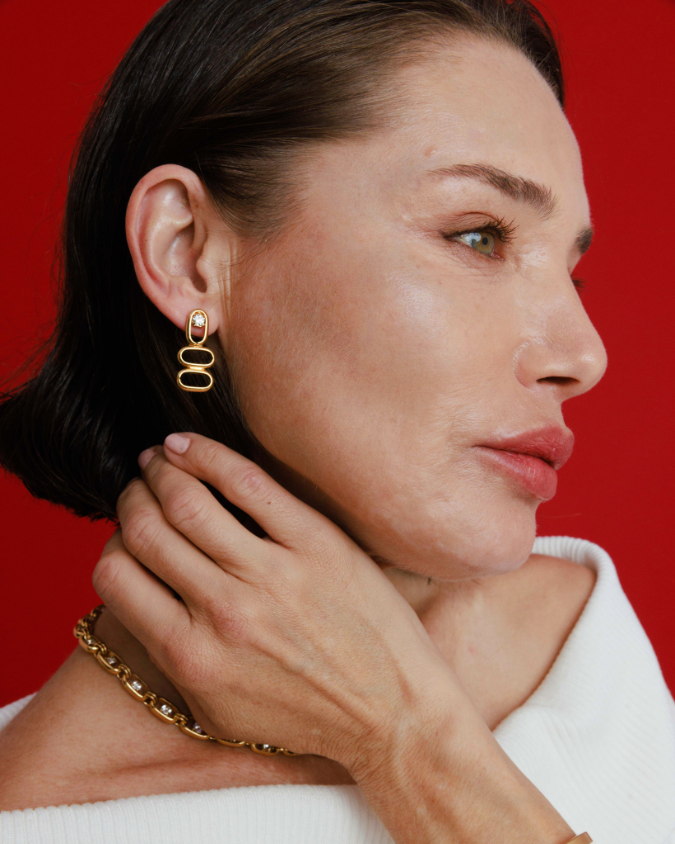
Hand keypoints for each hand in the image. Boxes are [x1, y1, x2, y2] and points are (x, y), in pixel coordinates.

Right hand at [93, 433, 461, 773]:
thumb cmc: (304, 714)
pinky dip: (207, 455)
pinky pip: (249, 483)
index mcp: (190, 656)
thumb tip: (139, 591)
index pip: (114, 574)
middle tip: (139, 488)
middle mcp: (224, 613)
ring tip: (160, 460)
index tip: (127, 533)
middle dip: (131, 499)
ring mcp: (272, 574)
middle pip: (146, 530)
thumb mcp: (219, 708)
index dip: (111, 543)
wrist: (392, 713)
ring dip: (161, 470)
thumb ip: (170, 655)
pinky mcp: (316, 543)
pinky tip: (187, 445)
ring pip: (188, 500)